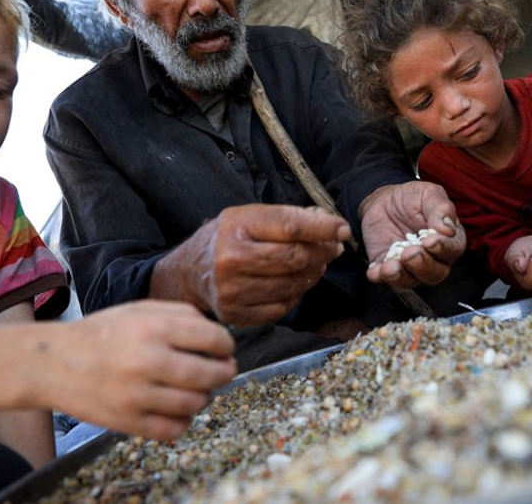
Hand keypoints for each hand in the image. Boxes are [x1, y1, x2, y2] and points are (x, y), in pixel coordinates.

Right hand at [48, 301, 235, 440]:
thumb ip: (181, 315)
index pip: (214, 339)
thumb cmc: (101, 334)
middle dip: (224, 372)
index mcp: (153, 328)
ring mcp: (137, 395)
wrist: (52, 364)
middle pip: (212, 374)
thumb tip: (218, 335)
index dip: (226, 345)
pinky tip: (176, 408)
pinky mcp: (127, 422)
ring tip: (195, 388)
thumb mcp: (139, 310)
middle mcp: (147, 361)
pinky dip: (183, 420)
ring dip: (204, 396)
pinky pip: (175, 429)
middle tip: (222, 370)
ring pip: (197, 403)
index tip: (224, 349)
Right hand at [153, 204, 349, 325]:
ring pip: (293, 284)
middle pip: (296, 258)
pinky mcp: (236, 314)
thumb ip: (287, 218)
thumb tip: (330, 223)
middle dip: (323, 252)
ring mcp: (232, 290)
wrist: (188, 273)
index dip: (323, 228)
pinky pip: (282, 307)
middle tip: (334, 248)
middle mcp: (231, 259)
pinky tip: (294, 283)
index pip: (291, 226)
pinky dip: (296, 294)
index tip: (343, 228)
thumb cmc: (226, 239)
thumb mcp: (248, 216)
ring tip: (316, 264)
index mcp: (236, 226)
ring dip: (313, 274)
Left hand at [360, 182, 465, 287]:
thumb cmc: (413, 198)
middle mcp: (434, 259)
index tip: (430, 242)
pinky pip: (385, 279)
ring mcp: (410, 267)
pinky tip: (376, 271)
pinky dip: (380, 276)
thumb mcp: (429, 194)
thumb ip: (441, 209)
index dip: (443, 248)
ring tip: (391, 266)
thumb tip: (447, 228)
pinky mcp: (388, 268)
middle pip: (435, 273)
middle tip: (410, 253)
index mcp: (449, 239)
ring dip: (402, 276)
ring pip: (412, 280)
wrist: (384, 201)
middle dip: (422, 265)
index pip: (453, 250)